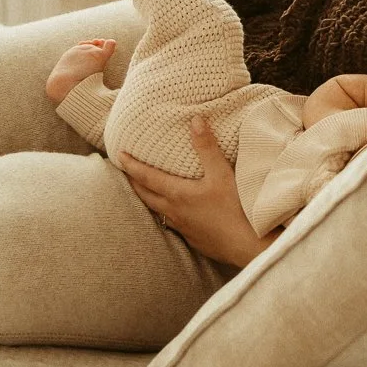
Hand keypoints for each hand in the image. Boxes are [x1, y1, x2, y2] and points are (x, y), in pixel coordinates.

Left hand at [117, 115, 275, 267]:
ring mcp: (183, 228)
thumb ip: (207, 147)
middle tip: (125, 171)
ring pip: (157, 211)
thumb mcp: (222, 173)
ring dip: (147, 198)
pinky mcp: (194, 238)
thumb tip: (195, 120)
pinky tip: (174, 212)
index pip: (147, 177)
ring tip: (144, 190)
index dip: (131, 165)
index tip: (118, 155)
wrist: (247, 246)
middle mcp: (174, 212)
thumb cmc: (235, 209)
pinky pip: (171, 223)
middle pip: (145, 195)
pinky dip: (165, 213)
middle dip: (133, 182)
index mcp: (177, 194)